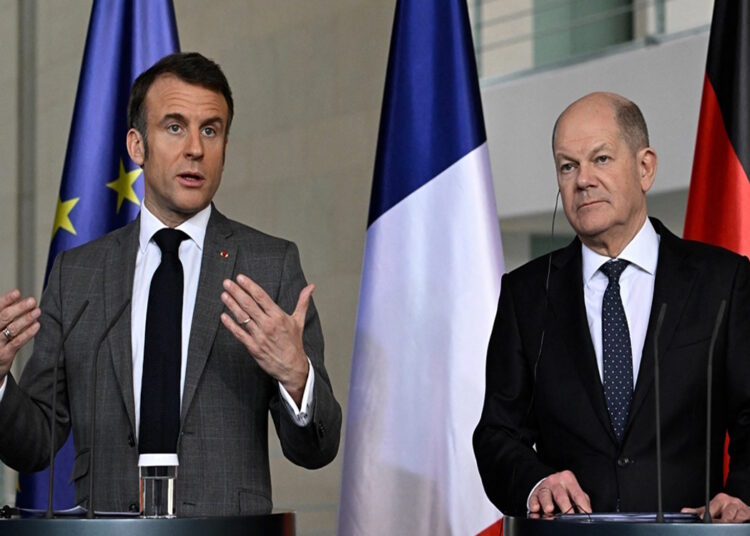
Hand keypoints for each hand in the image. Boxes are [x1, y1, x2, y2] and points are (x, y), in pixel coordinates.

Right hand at [0, 289, 40, 385]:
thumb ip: (4, 313)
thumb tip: (17, 298)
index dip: (6, 300)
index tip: (17, 292)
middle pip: (3, 317)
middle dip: (19, 308)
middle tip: (32, 301)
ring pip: (12, 329)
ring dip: (26, 319)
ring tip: (37, 311)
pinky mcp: (4, 354)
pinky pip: (18, 342)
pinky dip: (28, 333)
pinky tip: (36, 325)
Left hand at [220, 274, 312, 404]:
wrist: (292, 367)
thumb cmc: (294, 343)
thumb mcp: (299, 320)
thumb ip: (303, 301)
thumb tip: (311, 286)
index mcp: (278, 316)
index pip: (261, 297)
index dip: (250, 286)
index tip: (240, 278)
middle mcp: (268, 325)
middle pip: (249, 305)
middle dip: (237, 292)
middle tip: (227, 282)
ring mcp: (259, 336)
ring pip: (242, 317)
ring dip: (231, 305)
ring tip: (224, 295)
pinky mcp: (253, 347)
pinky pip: (239, 334)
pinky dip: (230, 325)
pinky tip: (223, 316)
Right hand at [528, 470, 590, 514]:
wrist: (549, 481)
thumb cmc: (565, 489)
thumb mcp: (575, 491)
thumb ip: (581, 501)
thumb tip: (587, 513)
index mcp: (569, 479)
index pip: (577, 494)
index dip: (583, 506)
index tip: (586, 515)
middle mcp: (555, 481)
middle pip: (561, 495)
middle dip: (565, 506)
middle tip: (569, 516)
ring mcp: (544, 486)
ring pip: (545, 495)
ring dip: (547, 503)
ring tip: (550, 511)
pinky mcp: (534, 493)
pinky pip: (533, 499)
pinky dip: (534, 505)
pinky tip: (536, 510)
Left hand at [682, 492, 749, 522]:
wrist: (742, 507)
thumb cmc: (725, 507)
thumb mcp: (712, 508)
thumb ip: (699, 511)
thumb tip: (684, 512)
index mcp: (720, 499)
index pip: (712, 506)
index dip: (707, 513)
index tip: (702, 518)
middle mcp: (731, 502)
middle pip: (726, 513)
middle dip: (722, 520)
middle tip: (718, 523)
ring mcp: (741, 509)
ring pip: (738, 517)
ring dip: (733, 522)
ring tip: (728, 524)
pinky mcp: (749, 513)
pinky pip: (746, 518)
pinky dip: (743, 522)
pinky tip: (739, 524)